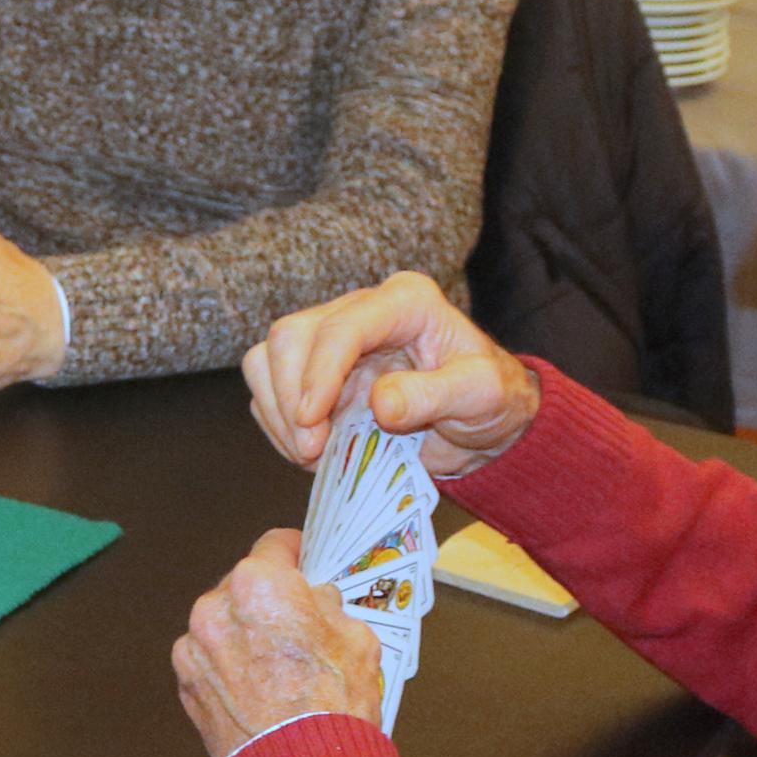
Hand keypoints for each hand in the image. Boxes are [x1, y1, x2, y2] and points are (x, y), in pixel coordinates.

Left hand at [172, 530, 382, 756]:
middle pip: (243, 587)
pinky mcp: (185, 683)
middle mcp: (216, 606)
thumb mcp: (356, 639)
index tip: (301, 557)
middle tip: (296, 621)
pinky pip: (209, 660)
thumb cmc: (332, 705)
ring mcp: (194, 646)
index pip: (274, 546)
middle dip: (268, 600)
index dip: (294, 551)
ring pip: (222, 624)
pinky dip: (228, 666)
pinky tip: (257, 688)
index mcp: (260, 583)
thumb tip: (316, 602)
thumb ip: (328, 608)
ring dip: (244, 634)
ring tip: (277, 664)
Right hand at [240, 271, 541, 482]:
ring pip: (267, 359)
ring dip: (279, 412)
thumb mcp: (480, 396)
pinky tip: (311, 449)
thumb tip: (380, 404)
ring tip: (312, 453)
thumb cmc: (488, 400)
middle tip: (311, 450)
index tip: (311, 423)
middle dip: (290, 396)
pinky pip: (270, 391)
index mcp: (405, 303)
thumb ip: (433, 395)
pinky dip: (279, 425)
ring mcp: (332, 340)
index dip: (319, 373)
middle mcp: (361, 311)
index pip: (343, 327)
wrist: (480, 422)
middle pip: (291, 336)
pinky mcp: (315, 371)